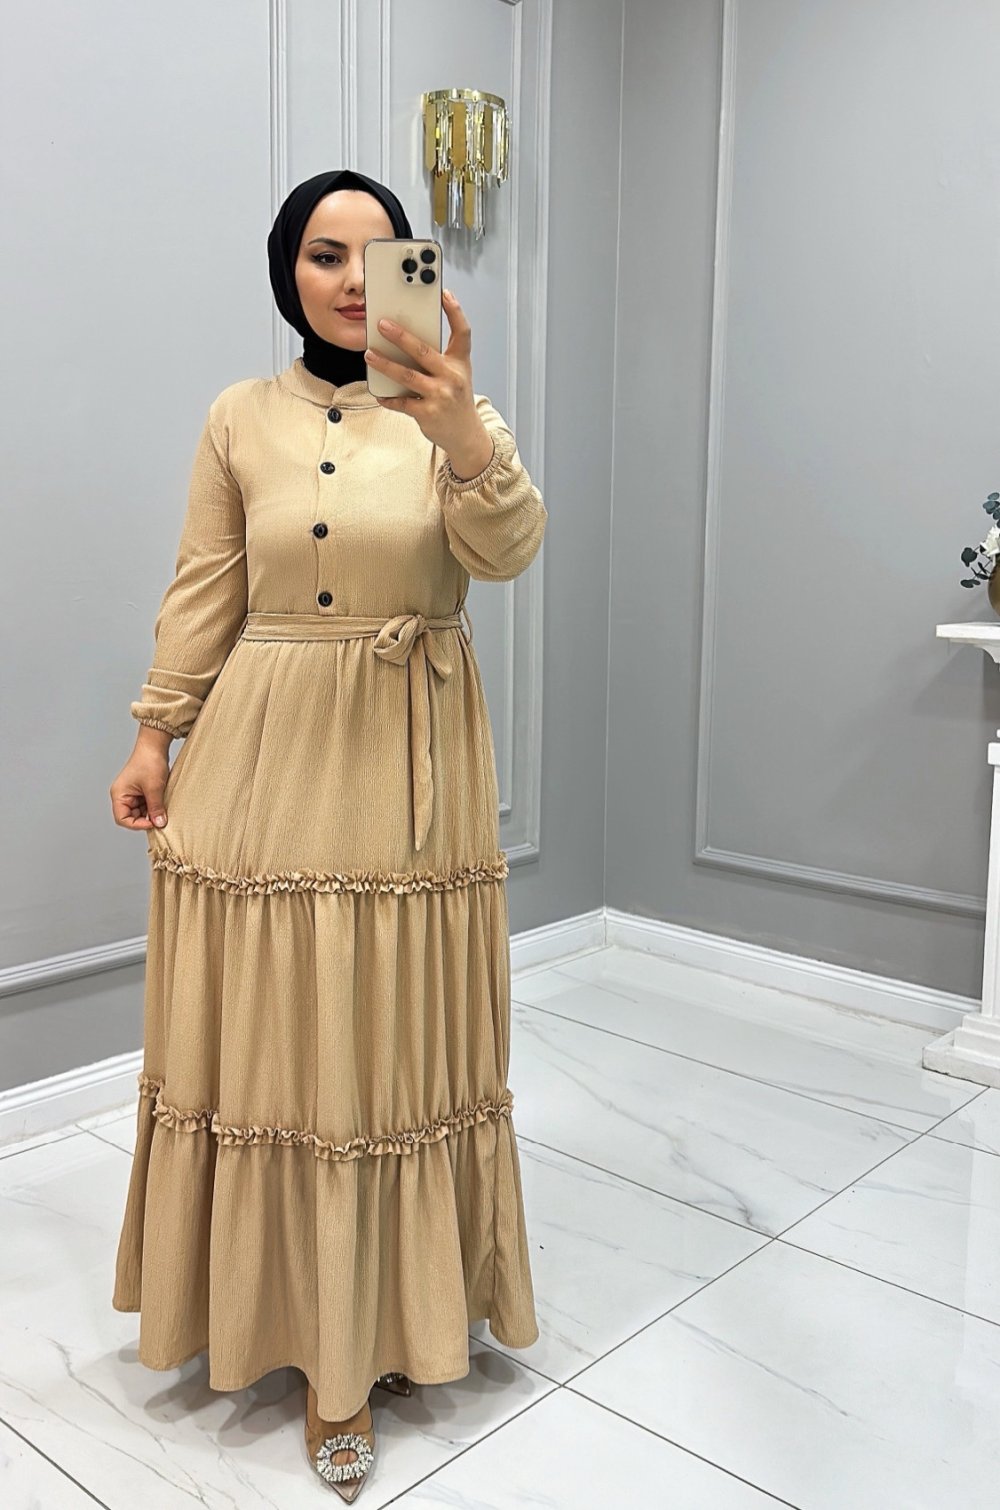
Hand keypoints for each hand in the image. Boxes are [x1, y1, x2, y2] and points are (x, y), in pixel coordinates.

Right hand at [110, 740, 170, 829]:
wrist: (155, 745)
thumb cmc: (149, 761)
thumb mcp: (154, 788)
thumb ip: (155, 808)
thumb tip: (159, 823)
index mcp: (119, 794)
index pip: (122, 819)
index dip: (137, 824)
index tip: (152, 823)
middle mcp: (123, 795)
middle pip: (131, 817)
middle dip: (146, 818)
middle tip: (160, 818)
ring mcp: (132, 793)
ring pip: (140, 812)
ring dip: (151, 812)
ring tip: (162, 808)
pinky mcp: (141, 791)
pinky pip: (146, 805)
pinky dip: (154, 806)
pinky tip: (162, 803)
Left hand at [365, 289, 487, 457]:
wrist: (465, 433)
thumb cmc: (456, 398)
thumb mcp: (456, 374)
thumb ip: (439, 356)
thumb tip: (406, 340)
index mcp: (460, 363)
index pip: (462, 332)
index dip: (455, 311)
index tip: (444, 294)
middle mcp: (452, 377)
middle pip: (424, 351)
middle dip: (401, 336)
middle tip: (382, 324)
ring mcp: (440, 396)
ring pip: (407, 376)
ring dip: (385, 364)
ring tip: (369, 354)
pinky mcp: (428, 413)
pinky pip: (402, 402)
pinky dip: (388, 397)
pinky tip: (378, 392)